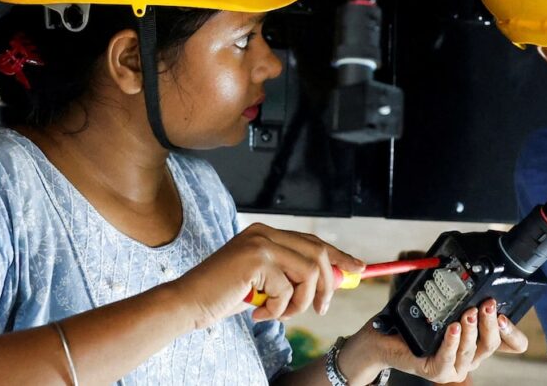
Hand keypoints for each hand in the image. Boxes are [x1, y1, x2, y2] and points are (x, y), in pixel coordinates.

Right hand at [170, 223, 363, 329]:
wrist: (188, 303)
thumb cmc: (223, 296)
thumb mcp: (264, 284)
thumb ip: (291, 276)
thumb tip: (331, 281)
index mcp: (266, 233)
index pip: (312, 241)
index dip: (338, 255)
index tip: (358, 269)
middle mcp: (265, 232)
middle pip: (318, 253)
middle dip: (327, 284)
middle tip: (321, 309)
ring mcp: (261, 243)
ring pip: (308, 273)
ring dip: (299, 302)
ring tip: (279, 313)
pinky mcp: (257, 259)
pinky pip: (288, 290)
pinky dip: (280, 309)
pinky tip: (259, 312)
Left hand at [339, 300, 528, 383]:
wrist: (385, 336)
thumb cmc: (418, 319)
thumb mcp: (446, 302)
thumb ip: (463, 292)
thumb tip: (471, 267)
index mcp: (478, 340)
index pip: (511, 344)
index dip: (513, 333)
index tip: (505, 314)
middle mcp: (471, 355)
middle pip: (492, 344)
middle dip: (492, 324)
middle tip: (488, 305)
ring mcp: (456, 366)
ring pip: (472, 350)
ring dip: (471, 330)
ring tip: (467, 312)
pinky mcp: (438, 372)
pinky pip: (448, 358)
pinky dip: (451, 342)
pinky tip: (452, 328)